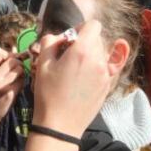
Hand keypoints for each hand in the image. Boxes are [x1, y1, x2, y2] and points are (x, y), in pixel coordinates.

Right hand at [0, 47, 23, 123]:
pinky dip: (21, 81)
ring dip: (20, 72)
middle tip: (15, 71)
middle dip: (17, 64)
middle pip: (12, 60)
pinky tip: (16, 87)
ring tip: (15, 79)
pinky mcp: (9, 91)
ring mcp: (0, 84)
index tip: (8, 62)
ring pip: (19, 68)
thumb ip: (3, 61)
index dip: (7, 55)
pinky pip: (22, 79)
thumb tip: (17, 49)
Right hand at [32, 20, 111, 137]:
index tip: (71, 39)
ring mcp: (106, 74)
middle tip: (69, 54)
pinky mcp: (108, 86)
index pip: (94, 25)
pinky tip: (88, 74)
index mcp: (82, 51)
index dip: (81, 28)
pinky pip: (108, 67)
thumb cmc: (48, 93)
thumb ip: (49, 41)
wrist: (60, 124)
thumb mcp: (42, 63)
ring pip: (103, 53)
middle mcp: (98, 60)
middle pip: (97, 39)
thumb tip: (58, 37)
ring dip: (91, 54)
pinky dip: (100, 65)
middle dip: (84, 42)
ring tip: (76, 68)